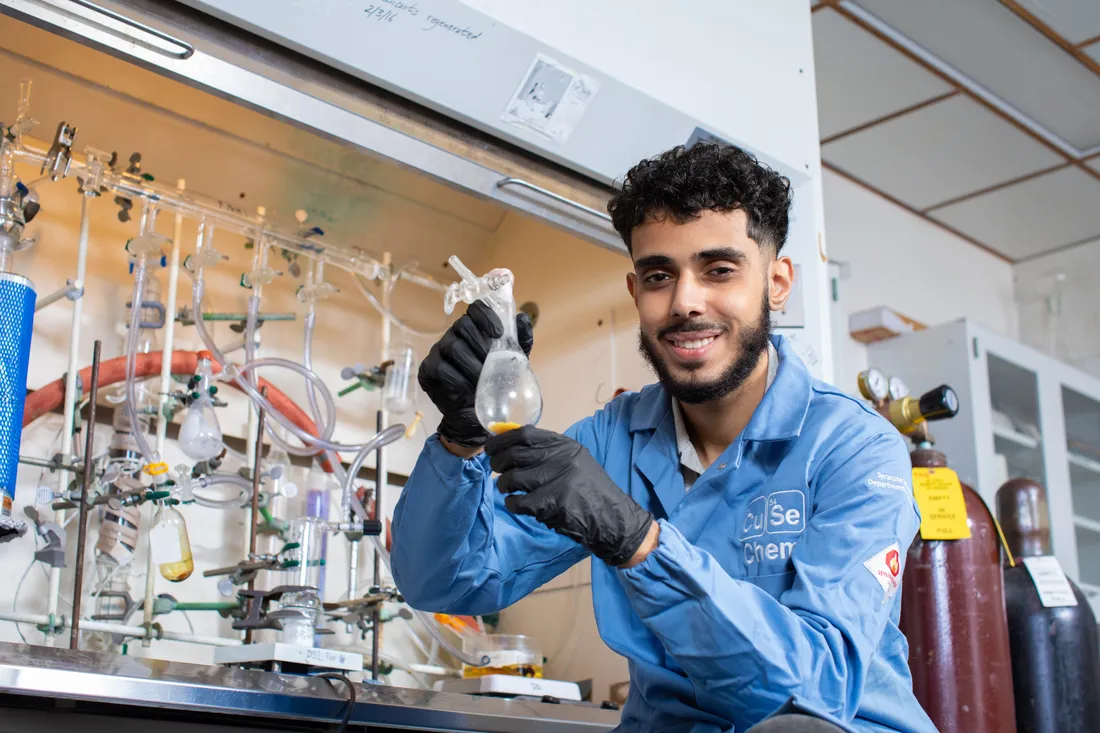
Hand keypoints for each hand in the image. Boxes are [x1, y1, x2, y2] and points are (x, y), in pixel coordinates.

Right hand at [418, 300, 532, 448]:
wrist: (474, 416)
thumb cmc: (492, 385)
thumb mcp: (512, 363)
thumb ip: (519, 341)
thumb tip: (522, 318)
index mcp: (472, 329)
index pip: (474, 309)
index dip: (485, 316)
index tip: (498, 333)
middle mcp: (453, 336)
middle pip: (462, 326)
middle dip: (481, 344)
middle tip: (492, 363)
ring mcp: (438, 352)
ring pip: (454, 347)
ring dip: (472, 365)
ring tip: (483, 380)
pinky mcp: (428, 370)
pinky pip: (441, 368)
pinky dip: (458, 379)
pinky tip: (468, 389)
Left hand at [486, 426, 654, 566]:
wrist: (613, 519)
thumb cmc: (590, 491)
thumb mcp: (575, 461)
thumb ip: (547, 452)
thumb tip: (509, 446)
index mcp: (564, 445)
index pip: (524, 434)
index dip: (502, 440)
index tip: (491, 447)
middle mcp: (561, 458)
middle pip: (513, 455)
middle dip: (497, 463)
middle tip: (496, 470)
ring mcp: (557, 480)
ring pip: (512, 478)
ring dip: (504, 486)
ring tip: (508, 490)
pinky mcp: (553, 503)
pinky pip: (518, 502)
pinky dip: (513, 504)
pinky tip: (518, 505)